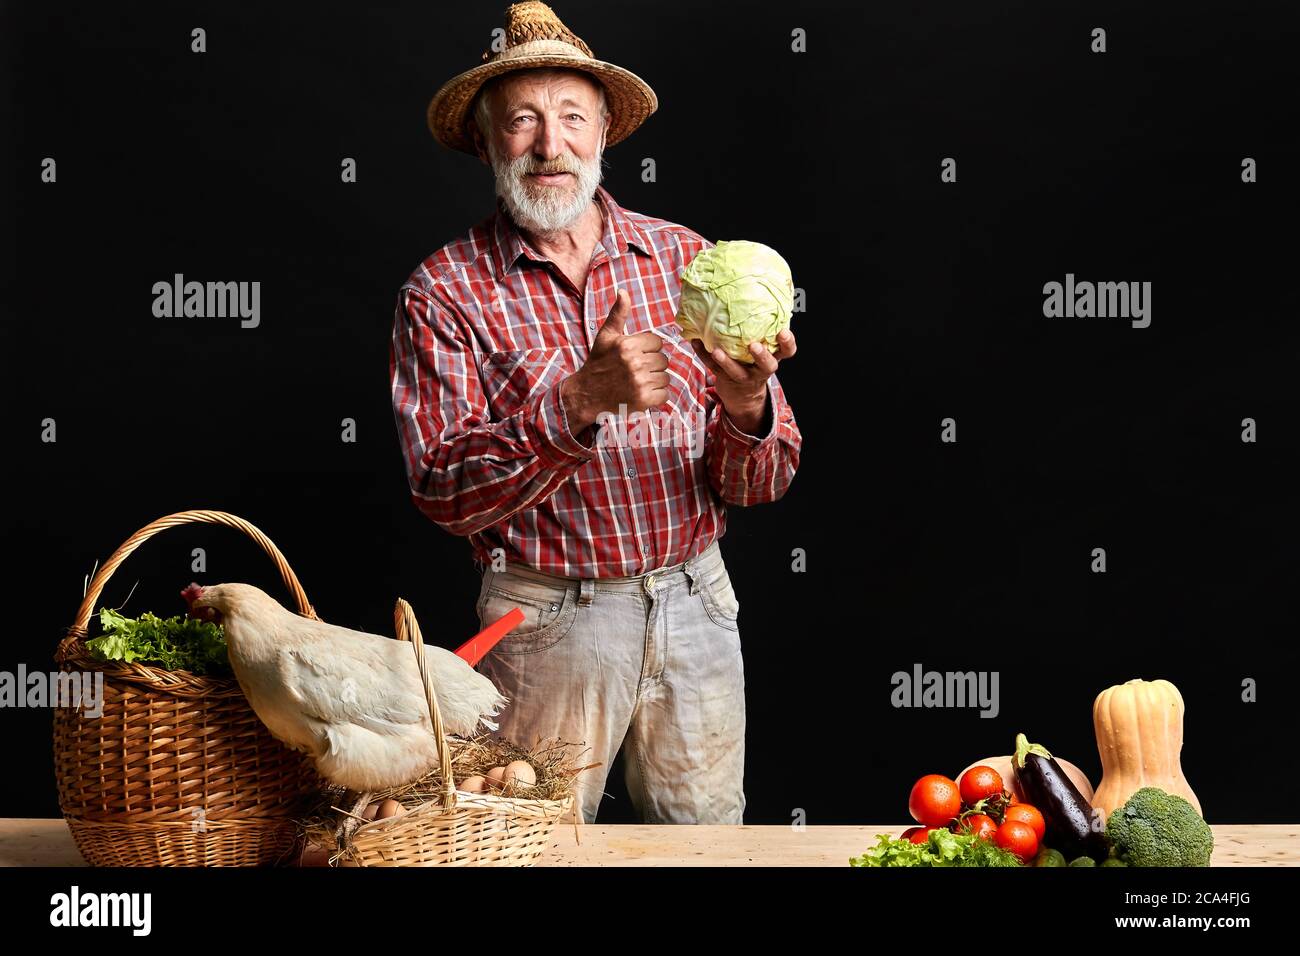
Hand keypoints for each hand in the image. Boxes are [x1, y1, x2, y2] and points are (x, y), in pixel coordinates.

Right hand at [561, 289, 669, 430]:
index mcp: (628, 345)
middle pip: (663, 360)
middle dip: (652, 365)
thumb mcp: (606, 336)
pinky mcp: (643, 400)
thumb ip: (618, 313)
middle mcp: (634, 363)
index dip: (649, 349)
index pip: (657, 342)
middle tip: (636, 370)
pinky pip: (665, 394)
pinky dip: (657, 395)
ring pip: (666, 377)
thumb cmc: (598, 363)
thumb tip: (622, 291)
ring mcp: (639, 382)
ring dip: (656, 380)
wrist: (586, 394)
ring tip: (639, 381)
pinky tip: (644, 393)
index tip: (636, 355)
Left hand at [691, 329, 797, 434]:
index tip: (783, 332)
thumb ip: (764, 328)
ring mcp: (744, 377)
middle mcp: (761, 369)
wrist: (743, 393)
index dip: (787, 342)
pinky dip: (704, 354)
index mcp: (773, 357)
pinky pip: (714, 368)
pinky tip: (695, 342)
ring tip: (718, 351)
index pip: (787, 351)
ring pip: (737, 372)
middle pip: (767, 366)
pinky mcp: (726, 379)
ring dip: (727, 362)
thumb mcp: (765, 347)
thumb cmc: (754, 360)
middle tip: (754, 346)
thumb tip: (759, 290)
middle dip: (761, 356)